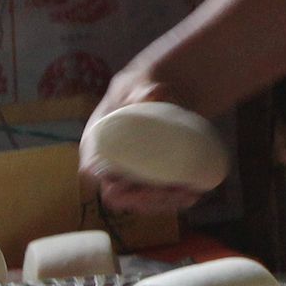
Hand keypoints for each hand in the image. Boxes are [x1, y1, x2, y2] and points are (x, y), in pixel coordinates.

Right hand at [82, 65, 209, 218]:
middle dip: (144, 200)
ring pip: (140, 201)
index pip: (93, 172)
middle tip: (172, 191)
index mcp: (96, 142)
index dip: (110, 183)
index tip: (136, 185)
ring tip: (188, 193)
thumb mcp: (138, 82)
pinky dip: (175, 200)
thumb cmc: (141, 86)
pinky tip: (193, 194)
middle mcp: (109, 163)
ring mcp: (129, 174)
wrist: (162, 92)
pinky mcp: (149, 178)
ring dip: (164, 203)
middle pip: (119, 195)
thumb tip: (152, 94)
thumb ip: (141, 88)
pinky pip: (158, 198)